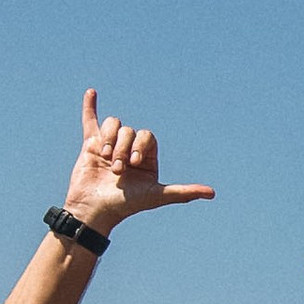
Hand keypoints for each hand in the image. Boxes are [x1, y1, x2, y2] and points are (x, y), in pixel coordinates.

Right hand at [62, 88, 215, 233]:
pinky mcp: (90, 145)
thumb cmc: (126, 205)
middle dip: (123, 148)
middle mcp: (129, 150)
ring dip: (109, 139)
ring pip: (114, 125)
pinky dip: (90, 107)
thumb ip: (182, 192)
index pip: (148, 136)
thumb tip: (212, 193)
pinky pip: (91, 121)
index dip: (141, 145)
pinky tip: (92, 93)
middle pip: (130, 131)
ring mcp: (110, 146)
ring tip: (106, 159)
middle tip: (118, 170)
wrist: (95, 210)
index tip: (134, 163)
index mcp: (147, 158)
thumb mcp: (157, 196)